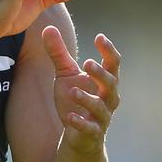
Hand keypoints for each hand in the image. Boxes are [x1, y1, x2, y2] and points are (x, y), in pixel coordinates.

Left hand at [43, 25, 120, 153]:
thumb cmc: (75, 97)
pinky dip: (81, 123)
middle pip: (111, 83)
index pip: (112, 63)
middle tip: (87, 63)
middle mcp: (108, 97)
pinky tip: (70, 117)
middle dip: (100, 74)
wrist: (77, 133)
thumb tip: (48, 28)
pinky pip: (90, 128)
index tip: (99, 37)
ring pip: (100, 107)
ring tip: (73, 91)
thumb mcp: (65, 74)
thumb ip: (59, 53)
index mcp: (104, 80)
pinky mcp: (92, 132)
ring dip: (88, 99)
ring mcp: (102, 116)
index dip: (108, 50)